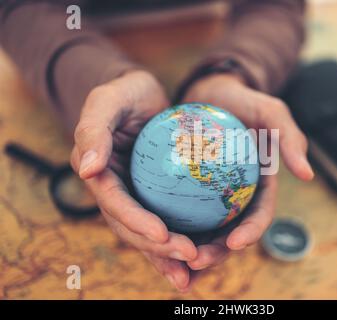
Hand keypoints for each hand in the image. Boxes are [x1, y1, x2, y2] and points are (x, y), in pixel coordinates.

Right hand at [70, 70, 196, 291]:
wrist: (143, 96)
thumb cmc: (125, 94)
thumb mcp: (108, 100)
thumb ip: (93, 130)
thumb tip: (88, 169)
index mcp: (99, 176)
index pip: (115, 205)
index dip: (136, 223)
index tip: (163, 235)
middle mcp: (116, 192)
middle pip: (133, 228)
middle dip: (158, 248)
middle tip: (190, 255)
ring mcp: (137, 197)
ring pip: (151, 233)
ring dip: (170, 256)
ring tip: (194, 270)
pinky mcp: (157, 197)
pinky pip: (171, 220)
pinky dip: (183, 238)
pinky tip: (205, 251)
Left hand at [182, 74, 313, 272]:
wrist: (210, 93)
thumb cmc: (242, 101)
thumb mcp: (270, 112)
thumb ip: (291, 138)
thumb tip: (308, 174)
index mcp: (259, 186)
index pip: (259, 215)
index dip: (251, 233)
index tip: (235, 242)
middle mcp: (237, 195)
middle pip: (228, 232)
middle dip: (216, 252)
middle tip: (195, 260)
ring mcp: (212, 195)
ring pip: (202, 229)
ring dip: (191, 249)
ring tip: (173, 260)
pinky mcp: (189, 190)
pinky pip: (179, 211)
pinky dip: (170, 226)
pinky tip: (152, 234)